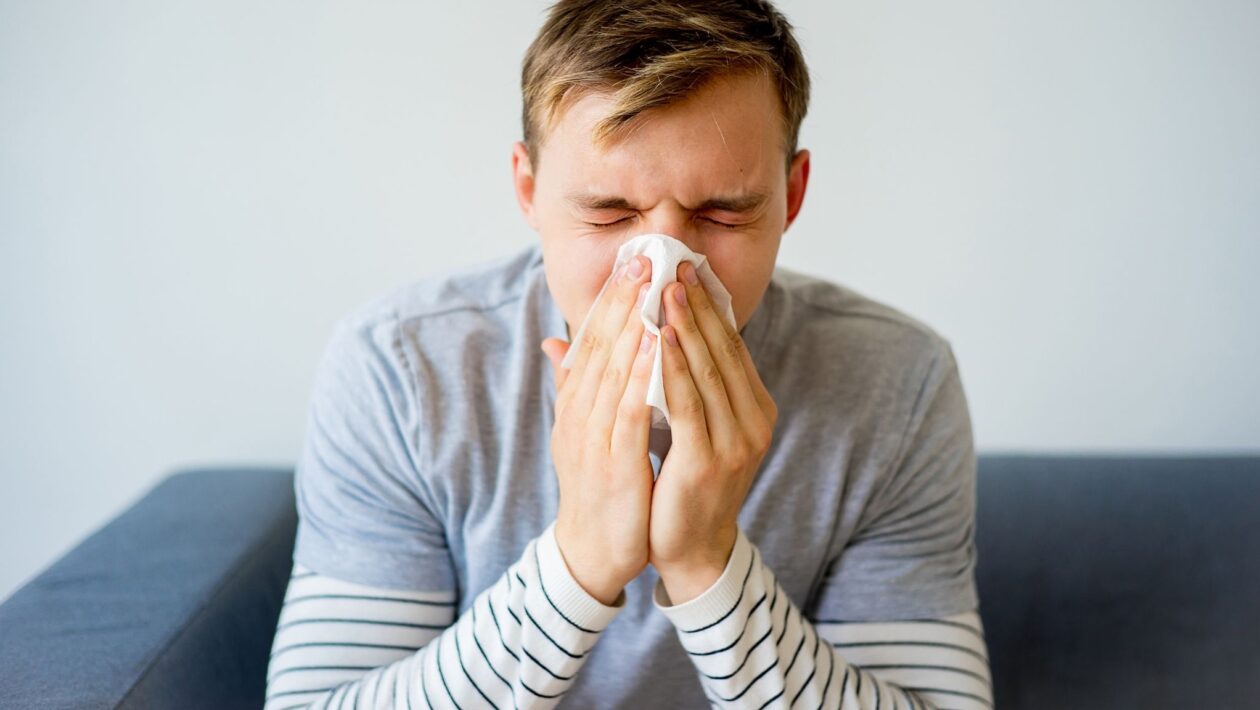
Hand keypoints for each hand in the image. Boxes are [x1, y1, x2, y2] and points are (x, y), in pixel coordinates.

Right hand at [540, 255, 657, 604]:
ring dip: (632, 328)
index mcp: (574, 404)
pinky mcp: (613, 463)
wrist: (591, 549)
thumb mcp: (579, 430)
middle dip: (621, 301)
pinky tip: (661, 347)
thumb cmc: (595, 486)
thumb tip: (554, 342)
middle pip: (599, 347)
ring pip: (613, 372)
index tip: (630, 262)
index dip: (609, 300)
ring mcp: (593, 438)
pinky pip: (629, 412)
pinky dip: (643, 376)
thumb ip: (572, 386)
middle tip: (642, 258)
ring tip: (652, 289)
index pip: (590, 341)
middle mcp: (577, 415)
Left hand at [649, 261, 778, 603]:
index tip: (686, 268)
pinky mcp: (710, 460)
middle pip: (723, 351)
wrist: (689, 548)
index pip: (730, 346)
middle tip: (675, 264)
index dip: (710, 306)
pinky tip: (658, 339)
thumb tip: (658, 333)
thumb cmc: (683, 484)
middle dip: (698, 305)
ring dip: (685, 327)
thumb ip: (678, 381)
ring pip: (708, 371)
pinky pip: (688, 404)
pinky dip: (673, 367)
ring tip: (665, 289)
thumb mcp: (686, 426)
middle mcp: (754, 421)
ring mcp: (737, 442)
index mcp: (753, 409)